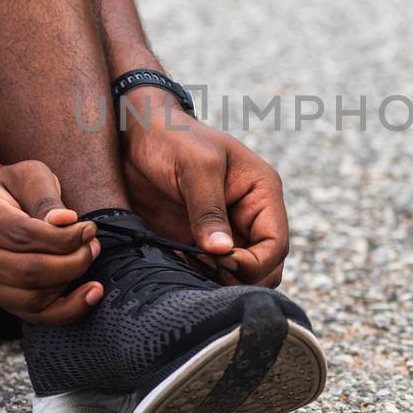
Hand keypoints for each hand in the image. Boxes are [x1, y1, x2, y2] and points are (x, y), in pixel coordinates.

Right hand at [0, 160, 102, 324]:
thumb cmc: (10, 189)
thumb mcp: (28, 175)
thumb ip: (45, 196)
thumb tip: (66, 221)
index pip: (24, 235)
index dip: (63, 237)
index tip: (89, 230)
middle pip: (29, 271)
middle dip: (72, 262)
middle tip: (93, 246)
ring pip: (31, 298)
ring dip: (70, 283)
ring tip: (87, 259)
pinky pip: (32, 315)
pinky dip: (67, 310)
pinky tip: (90, 295)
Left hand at [120, 91, 289, 285]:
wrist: (136, 133)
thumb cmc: (173, 137)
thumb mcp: (196, 166)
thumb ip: (209, 210)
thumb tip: (223, 252)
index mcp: (261, 193)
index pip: (276, 244)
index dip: (255, 263)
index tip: (221, 262)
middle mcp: (249, 216)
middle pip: (265, 266)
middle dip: (240, 277)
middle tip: (203, 267)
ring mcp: (224, 231)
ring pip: (239, 274)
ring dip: (218, 280)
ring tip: (187, 262)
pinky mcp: (198, 240)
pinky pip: (209, 271)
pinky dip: (197, 276)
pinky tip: (175, 260)